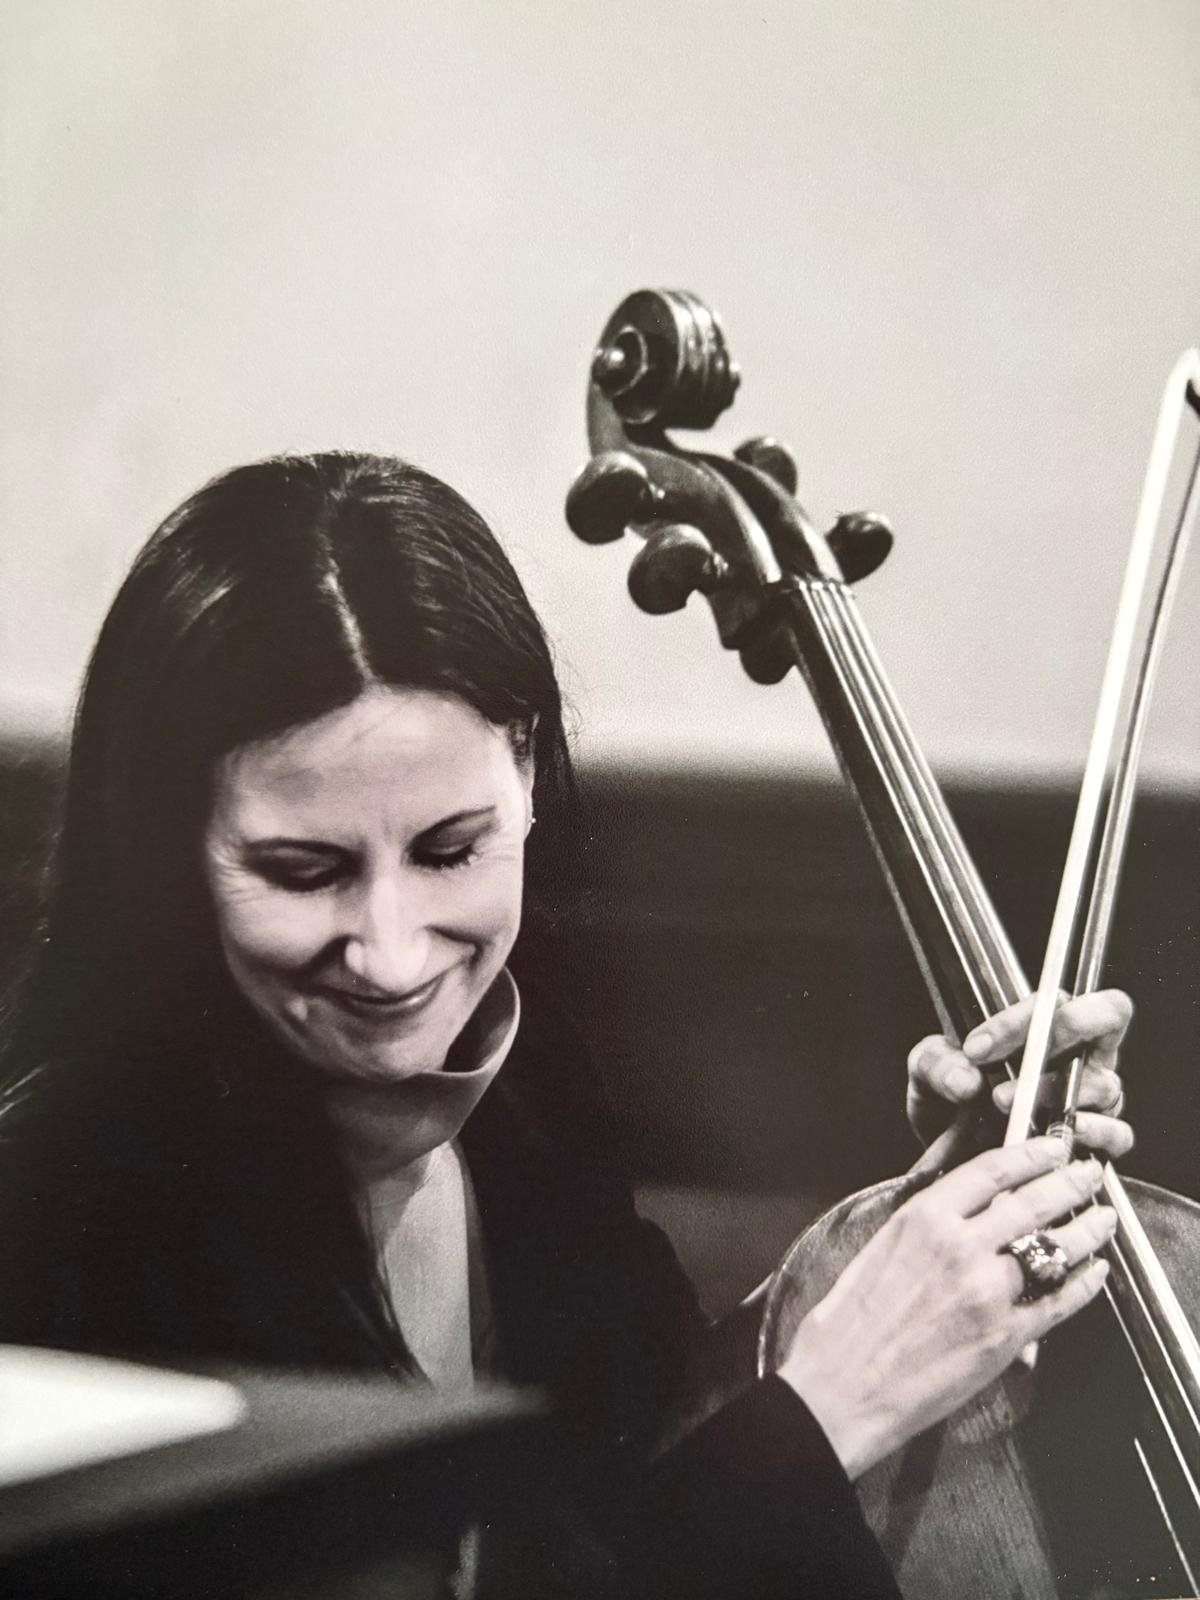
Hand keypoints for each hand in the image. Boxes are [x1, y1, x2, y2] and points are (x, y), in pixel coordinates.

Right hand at [776, 1137, 1115, 1478]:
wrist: (844, 1385)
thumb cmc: (851, 1319)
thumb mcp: (882, 1243)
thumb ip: (929, 1212)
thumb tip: (965, 1186)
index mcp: (924, 1217)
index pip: (993, 1170)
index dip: (1031, 1154)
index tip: (1052, 1146)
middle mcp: (961, 1248)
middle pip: (1033, 1202)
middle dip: (1070, 1183)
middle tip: (1089, 1173)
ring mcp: (988, 1293)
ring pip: (1054, 1249)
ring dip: (1088, 1230)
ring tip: (1104, 1219)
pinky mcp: (1006, 1338)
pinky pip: (1059, 1302)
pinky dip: (1085, 1284)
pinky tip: (1096, 1272)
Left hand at [906, 989, 1133, 1160]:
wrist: (955, 1160)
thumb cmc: (952, 1104)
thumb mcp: (930, 1074)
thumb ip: (936, 1063)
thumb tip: (965, 1078)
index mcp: (1045, 1025)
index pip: (1055, 999)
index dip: (1018, 1019)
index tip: (974, 1049)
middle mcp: (1082, 1054)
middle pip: (1106, 1017)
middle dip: (1061, 1033)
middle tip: (1010, 1067)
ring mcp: (1098, 1097)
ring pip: (1103, 1081)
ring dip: (1053, 1094)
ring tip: (1008, 1109)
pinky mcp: (1103, 1141)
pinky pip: (1117, 1133)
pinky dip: (1090, 1135)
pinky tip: (1052, 1138)